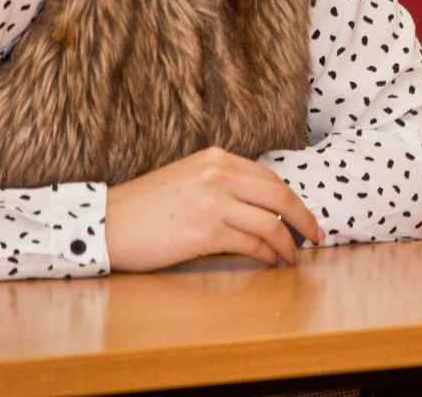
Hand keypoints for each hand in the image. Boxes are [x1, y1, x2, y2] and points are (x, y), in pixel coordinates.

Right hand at [106, 147, 323, 271]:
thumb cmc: (146, 207)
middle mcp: (219, 175)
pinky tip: (272, 262)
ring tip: (293, 257)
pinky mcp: (206, 232)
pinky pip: (252, 244)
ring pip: (271, 224)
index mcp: (217, 158)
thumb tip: (263, 207)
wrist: (105, 224)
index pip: (270, 179)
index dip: (293, 201)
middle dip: (304, 219)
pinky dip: (268, 255)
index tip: (305, 217)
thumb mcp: (189, 179)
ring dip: (288, 244)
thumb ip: (224, 184)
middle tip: (316, 237)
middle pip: (280, 197)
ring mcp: (214, 202)